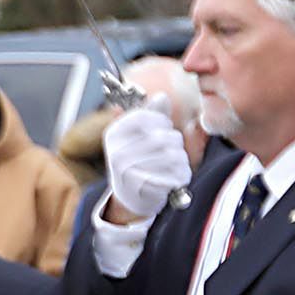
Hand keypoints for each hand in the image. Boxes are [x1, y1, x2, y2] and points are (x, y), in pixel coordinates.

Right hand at [102, 106, 191, 220]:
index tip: (163, 129)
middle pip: (164, 137)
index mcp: (114, 134)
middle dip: (175, 142)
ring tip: (173, 165)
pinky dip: (181, 176)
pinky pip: (175, 174)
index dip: (162, 122)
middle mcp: (117, 152)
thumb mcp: (138, 136)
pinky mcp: (144, 188)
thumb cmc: (137, 161)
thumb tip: (162, 96)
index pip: (146, 117)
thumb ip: (152, 114)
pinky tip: (173, 178)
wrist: (128, 197)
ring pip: (173, 155)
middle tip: (170, 151)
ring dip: (180, 160)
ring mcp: (128, 171)